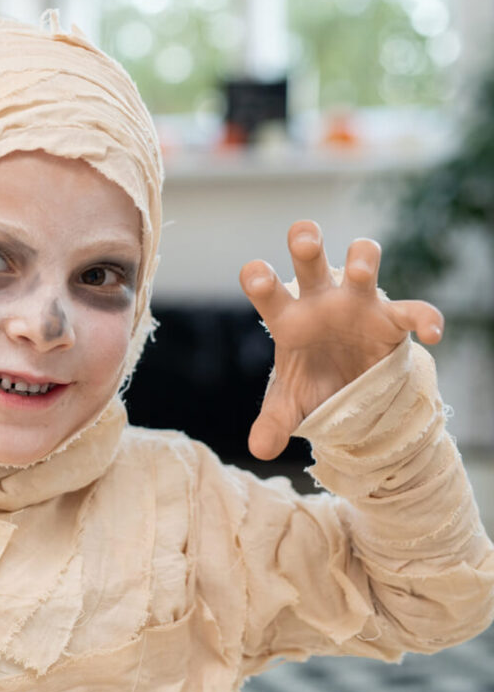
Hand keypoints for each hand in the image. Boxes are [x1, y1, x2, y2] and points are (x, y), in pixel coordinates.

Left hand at [239, 220, 443, 460]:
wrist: (350, 388)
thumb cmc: (311, 381)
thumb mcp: (290, 404)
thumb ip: (274, 422)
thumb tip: (259, 449)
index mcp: (287, 317)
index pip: (266, 288)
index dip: (259, 277)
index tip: (258, 276)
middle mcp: (320, 300)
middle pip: (310, 258)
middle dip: (307, 242)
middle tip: (306, 243)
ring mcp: (357, 304)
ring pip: (362, 261)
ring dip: (362, 259)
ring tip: (359, 271)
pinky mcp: (392, 319)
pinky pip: (415, 310)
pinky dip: (427, 318)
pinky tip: (433, 335)